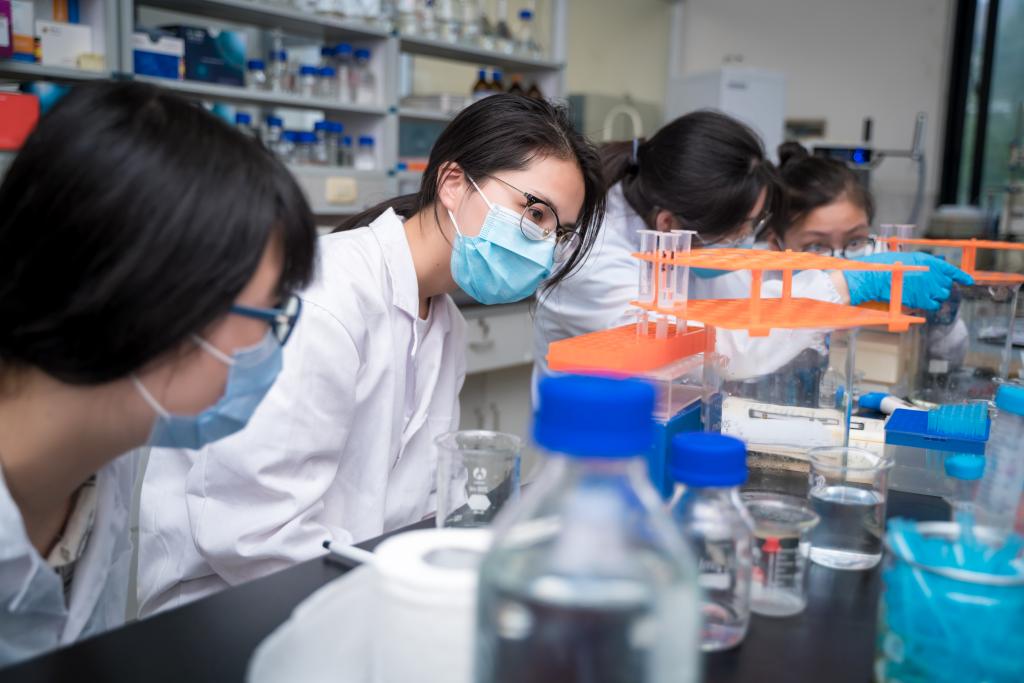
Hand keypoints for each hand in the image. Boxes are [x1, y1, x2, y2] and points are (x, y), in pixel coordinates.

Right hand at [843, 252, 973, 310]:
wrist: (874, 278)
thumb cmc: (885, 267)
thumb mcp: (906, 259)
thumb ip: (922, 265)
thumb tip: (928, 272)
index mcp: (930, 262)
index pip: (952, 270)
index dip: (962, 276)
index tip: (969, 281)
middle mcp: (933, 274)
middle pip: (946, 284)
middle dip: (939, 287)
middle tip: (928, 289)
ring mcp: (929, 287)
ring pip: (941, 295)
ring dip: (934, 296)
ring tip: (921, 294)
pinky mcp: (922, 300)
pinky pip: (933, 305)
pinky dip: (929, 305)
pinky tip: (921, 302)